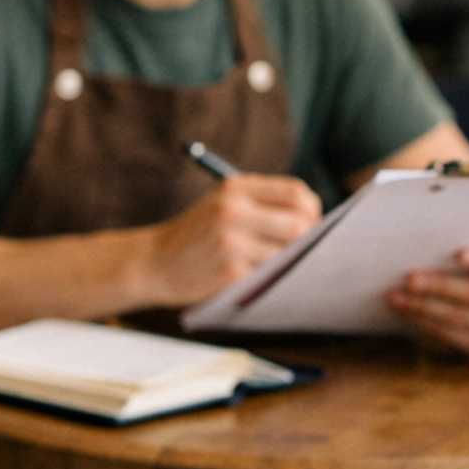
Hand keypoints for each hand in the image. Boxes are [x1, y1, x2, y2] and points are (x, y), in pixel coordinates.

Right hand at [139, 174, 322, 307]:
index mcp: (235, 188)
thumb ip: (261, 203)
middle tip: (304, 251)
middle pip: (299, 223)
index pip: (296, 193)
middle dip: (308, 240)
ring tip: (281, 266)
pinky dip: (270, 278)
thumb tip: (314, 219)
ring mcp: (231, 241)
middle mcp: (233, 210)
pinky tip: (261, 279)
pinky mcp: (228, 271)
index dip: (311, 210)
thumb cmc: (197, 234)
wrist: (154, 262)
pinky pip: (268, 275)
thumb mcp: (222, 203)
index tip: (310, 224)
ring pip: (288, 253)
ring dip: (290, 262)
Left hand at [386, 239, 468, 356]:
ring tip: (396, 296)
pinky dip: (425, 322)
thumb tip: (428, 231)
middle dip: (442, 286)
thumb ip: (468, 234)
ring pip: (462, 319)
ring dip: (424, 307)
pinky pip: (453, 336)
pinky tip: (404, 310)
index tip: (459, 254)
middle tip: (410, 278)